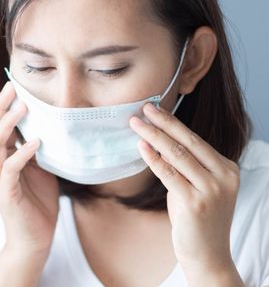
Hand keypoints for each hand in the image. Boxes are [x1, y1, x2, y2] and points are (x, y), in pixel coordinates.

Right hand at [0, 81, 59, 255]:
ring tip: (23, 107)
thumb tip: (44, 128)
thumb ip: (35, 151)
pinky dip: (22, 153)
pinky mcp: (6, 193)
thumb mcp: (38, 170)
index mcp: (0, 159)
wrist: (34, 240)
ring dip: (9, 124)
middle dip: (1, 107)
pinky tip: (36, 142)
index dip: (3, 106)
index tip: (15, 87)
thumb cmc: (37, 204)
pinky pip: (11, 168)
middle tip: (13, 88)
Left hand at [129, 102, 239, 273]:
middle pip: (187, 142)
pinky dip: (153, 159)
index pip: (196, 139)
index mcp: (227, 169)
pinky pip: (169, 175)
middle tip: (143, 108)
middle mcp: (224, 177)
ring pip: (177, 155)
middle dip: (163, 123)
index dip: (173, 123)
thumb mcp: (196, 186)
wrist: (208, 255)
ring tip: (136, 124)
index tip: (155, 109)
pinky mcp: (195, 203)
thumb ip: (184, 166)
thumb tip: (158, 141)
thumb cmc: (198, 219)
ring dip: (153, 136)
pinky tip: (141, 146)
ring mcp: (212, 190)